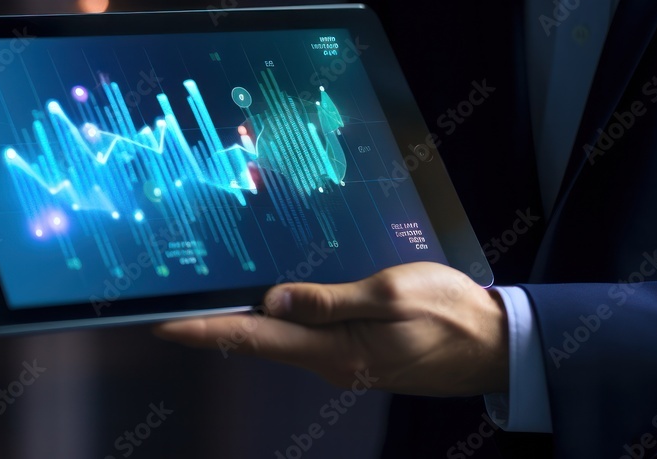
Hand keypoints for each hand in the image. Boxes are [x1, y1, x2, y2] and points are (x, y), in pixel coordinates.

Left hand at [153, 261, 508, 396]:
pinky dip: (278, 321)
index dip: (204, 331)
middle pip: (258, 341)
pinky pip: (306, 336)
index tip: (162, 324)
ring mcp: (343, 359)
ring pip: (280, 339)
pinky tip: (267, 304)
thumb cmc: (449, 314)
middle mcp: (330, 360)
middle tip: (171, 306)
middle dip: (213, 326)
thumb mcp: (391, 295)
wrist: (494, 345)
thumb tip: (272, 300)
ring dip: (243, 323)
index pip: (253, 339)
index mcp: (334, 348)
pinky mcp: (356, 351)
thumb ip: (330, 299)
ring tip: (207, 302)